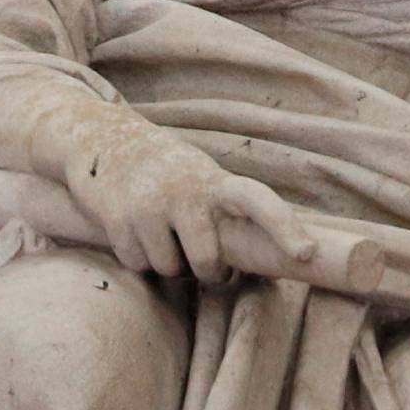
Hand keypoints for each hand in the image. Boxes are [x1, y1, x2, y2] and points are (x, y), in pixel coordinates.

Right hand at [63, 118, 315, 282]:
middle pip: (207, 261)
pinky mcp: (119, 217)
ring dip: (166, 263)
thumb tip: (250, 264)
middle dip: (207, 272)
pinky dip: (137, 257)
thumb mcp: (198, 177)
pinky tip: (132, 229)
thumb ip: (221, 211)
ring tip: (158, 232)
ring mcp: (151, 203)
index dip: (284, 226)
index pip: (258, 199)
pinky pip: (138, 265)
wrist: (102, 138)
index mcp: (213, 180)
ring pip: (169, 268)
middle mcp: (185, 189)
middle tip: (205, 265)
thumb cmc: (164, 169)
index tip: (307, 253)